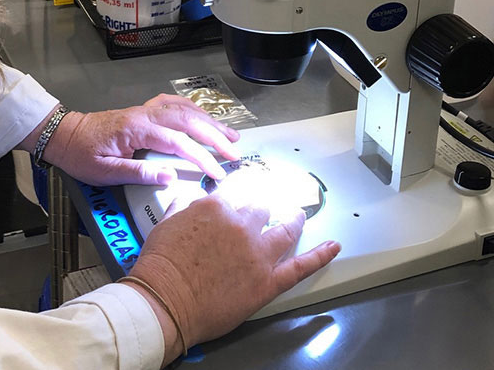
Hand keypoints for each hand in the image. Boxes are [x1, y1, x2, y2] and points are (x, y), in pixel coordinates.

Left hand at [42, 94, 243, 185]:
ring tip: (230, 135)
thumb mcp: (104, 172)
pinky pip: (173, 103)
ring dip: (209, 121)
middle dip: (214, 136)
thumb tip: (169, 177)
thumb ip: (137, 174)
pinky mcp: (142, 111)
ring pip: (184, 109)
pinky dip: (192, 108)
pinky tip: (203, 116)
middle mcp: (144, 114)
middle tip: (235, 153)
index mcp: (136, 129)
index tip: (217, 172)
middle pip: (187, 120)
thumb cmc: (81, 155)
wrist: (64, 135)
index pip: (177, 142)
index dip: (200, 157)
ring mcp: (144, 110)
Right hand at [125, 192, 340, 361]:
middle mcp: (240, 224)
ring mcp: (257, 252)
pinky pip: (300, 266)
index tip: (242, 196)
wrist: (165, 299)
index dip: (238, 196)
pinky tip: (332, 247)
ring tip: (299, 215)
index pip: (233, 193)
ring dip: (294, 220)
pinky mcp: (267, 281)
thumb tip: (189, 200)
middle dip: (261, 209)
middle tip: (264, 210)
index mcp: (215, 207)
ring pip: (285, 229)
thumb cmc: (161, 265)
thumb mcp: (166, 223)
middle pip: (260, 209)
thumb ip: (183, 206)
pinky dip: (320, 255)